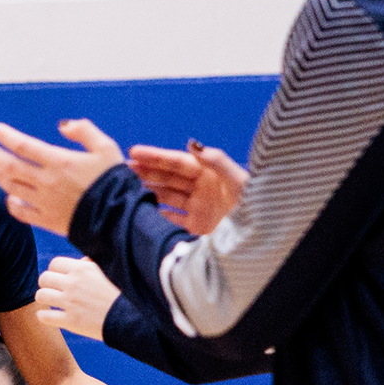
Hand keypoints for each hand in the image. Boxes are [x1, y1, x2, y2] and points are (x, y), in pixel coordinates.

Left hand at [0, 119, 126, 235]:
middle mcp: (47, 182)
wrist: (120, 218)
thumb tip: (63, 125)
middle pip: (10, 167)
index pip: (23, 146)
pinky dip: (11, 203)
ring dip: (0, 176)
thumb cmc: (115, 181)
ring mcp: (45, 203)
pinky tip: (11, 197)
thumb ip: (84, 131)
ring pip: (12, 188)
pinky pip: (21, 213)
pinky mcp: (47, 221)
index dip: (6, 136)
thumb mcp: (106, 147)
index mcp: (60, 161)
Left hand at [34, 257, 120, 340]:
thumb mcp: (109, 272)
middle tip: (53, 290)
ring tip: (51, 302)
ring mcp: (70, 303)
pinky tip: (50, 316)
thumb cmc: (123, 294)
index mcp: (82, 269)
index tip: (60, 278)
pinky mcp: (70, 321)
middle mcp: (73, 284)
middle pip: (44, 278)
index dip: (55, 271)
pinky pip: (44, 316)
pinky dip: (43, 316)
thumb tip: (81, 261)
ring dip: (44, 299)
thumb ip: (92, 264)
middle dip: (46, 284)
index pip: (55, 264)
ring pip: (40, 296)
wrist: (132, 318)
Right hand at [128, 139, 246, 234]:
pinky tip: (140, 211)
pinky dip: (156, 214)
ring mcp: (198, 209)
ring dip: (147, 191)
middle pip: (168, 178)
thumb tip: (192, 143)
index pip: (177, 163)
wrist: (262, 241)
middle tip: (120, 169)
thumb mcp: (238, 181)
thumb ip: (216, 160)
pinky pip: (171, 218)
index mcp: (211, 175)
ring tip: (124, 188)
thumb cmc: (256, 208)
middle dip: (145, 172)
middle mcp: (202, 190)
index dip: (155, 157)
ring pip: (166, 196)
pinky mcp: (196, 228)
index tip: (133, 152)